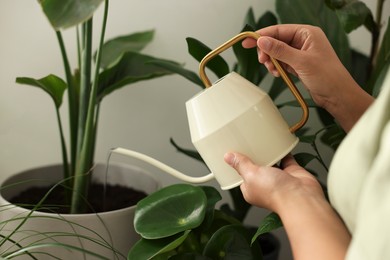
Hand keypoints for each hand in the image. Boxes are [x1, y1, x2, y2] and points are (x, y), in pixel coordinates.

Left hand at [224, 152, 323, 212]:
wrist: (301, 197)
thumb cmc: (276, 193)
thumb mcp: (251, 175)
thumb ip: (241, 165)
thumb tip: (228, 157)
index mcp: (251, 189)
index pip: (241, 176)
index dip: (238, 165)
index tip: (234, 153)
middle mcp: (265, 185)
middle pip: (256, 167)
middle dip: (253, 157)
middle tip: (247, 143)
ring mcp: (279, 178)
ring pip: (271, 162)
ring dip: (268, 154)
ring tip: (261, 141)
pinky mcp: (291, 172)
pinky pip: (286, 158)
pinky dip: (283, 151)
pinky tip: (278, 143)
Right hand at [243, 24, 372, 130]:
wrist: (338, 95)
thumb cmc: (328, 76)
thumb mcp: (301, 62)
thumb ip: (280, 50)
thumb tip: (263, 41)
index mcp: (308, 33)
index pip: (280, 30)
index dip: (262, 35)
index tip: (248, 40)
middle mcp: (304, 41)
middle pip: (277, 41)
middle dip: (267, 51)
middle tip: (262, 60)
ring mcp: (301, 53)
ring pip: (278, 53)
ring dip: (272, 61)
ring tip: (273, 69)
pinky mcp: (299, 65)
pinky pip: (282, 62)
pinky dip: (277, 67)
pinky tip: (277, 73)